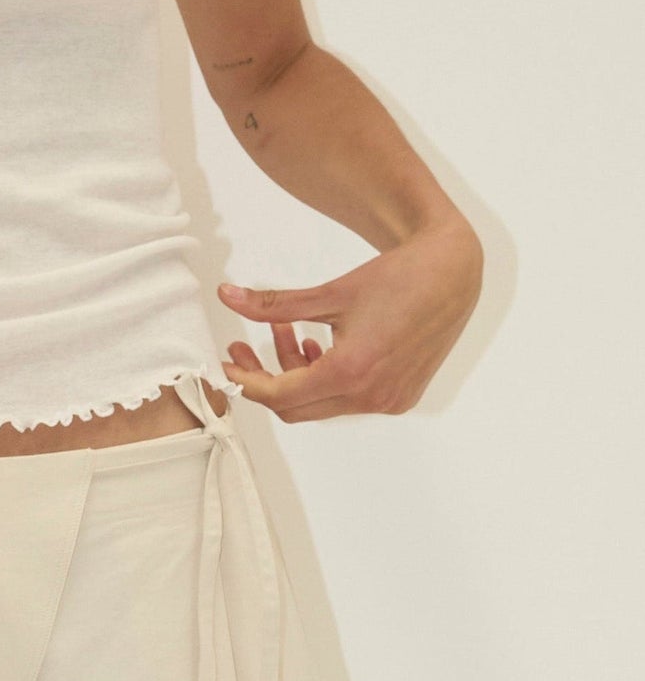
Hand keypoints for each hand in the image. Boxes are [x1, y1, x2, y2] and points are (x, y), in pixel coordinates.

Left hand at [216, 210, 482, 421]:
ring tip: (286, 329)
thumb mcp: (329, 292)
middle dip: (267, 377)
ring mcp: (389, 401)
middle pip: (298, 407)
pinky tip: (319, 344)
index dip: (247, 381)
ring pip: (322, 402)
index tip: (227, 363)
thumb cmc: (395, 277)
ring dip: (298, 371)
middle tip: (245, 345)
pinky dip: (326, 377)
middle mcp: (372, 396)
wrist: (452, 273)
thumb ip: (274, 303)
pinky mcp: (401, 396)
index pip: (281, 396)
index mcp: (351, 372)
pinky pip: (349, 399)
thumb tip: (226, 296)